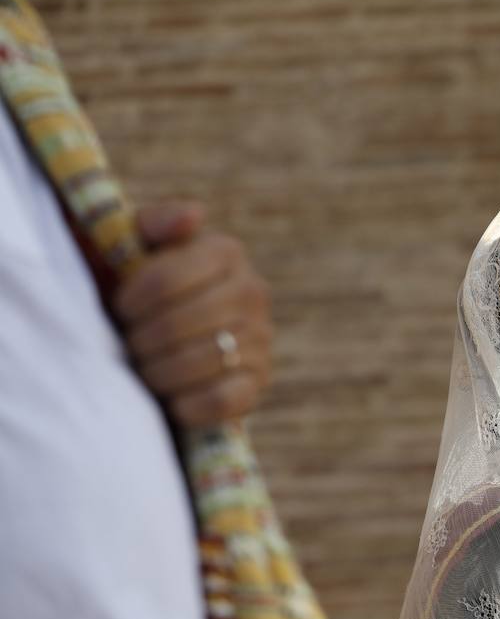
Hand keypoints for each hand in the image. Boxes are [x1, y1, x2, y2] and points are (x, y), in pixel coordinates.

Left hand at [114, 201, 273, 426]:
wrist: (159, 340)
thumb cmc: (138, 289)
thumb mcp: (133, 245)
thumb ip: (154, 223)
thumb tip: (193, 215)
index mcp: (225, 251)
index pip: (166, 279)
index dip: (131, 301)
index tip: (120, 308)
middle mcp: (253, 291)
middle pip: (180, 323)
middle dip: (142, 339)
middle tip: (129, 343)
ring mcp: (261, 339)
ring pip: (201, 361)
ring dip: (158, 372)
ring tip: (145, 368)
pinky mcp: (257, 383)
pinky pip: (222, 399)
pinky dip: (187, 403)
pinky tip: (170, 397)